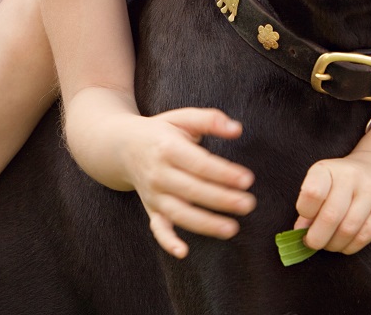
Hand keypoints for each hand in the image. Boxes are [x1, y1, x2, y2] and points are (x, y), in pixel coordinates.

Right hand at [119, 108, 255, 258]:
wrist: (122, 146)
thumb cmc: (161, 132)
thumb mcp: (182, 118)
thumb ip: (210, 120)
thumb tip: (237, 129)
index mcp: (167, 147)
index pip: (199, 164)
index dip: (223, 173)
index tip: (247, 180)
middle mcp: (158, 173)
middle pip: (192, 190)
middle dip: (222, 199)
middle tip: (248, 204)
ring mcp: (153, 194)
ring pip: (179, 213)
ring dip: (205, 223)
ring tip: (232, 228)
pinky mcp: (151, 209)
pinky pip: (157, 228)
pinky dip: (167, 241)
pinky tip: (183, 252)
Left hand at [293, 151, 370, 254]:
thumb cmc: (341, 184)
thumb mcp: (321, 185)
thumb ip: (309, 207)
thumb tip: (300, 232)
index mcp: (328, 169)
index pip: (312, 193)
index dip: (305, 212)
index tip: (304, 221)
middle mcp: (351, 176)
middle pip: (331, 216)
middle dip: (317, 238)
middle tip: (312, 243)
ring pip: (348, 229)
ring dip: (334, 244)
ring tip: (328, 244)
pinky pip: (365, 236)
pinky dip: (350, 246)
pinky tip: (344, 245)